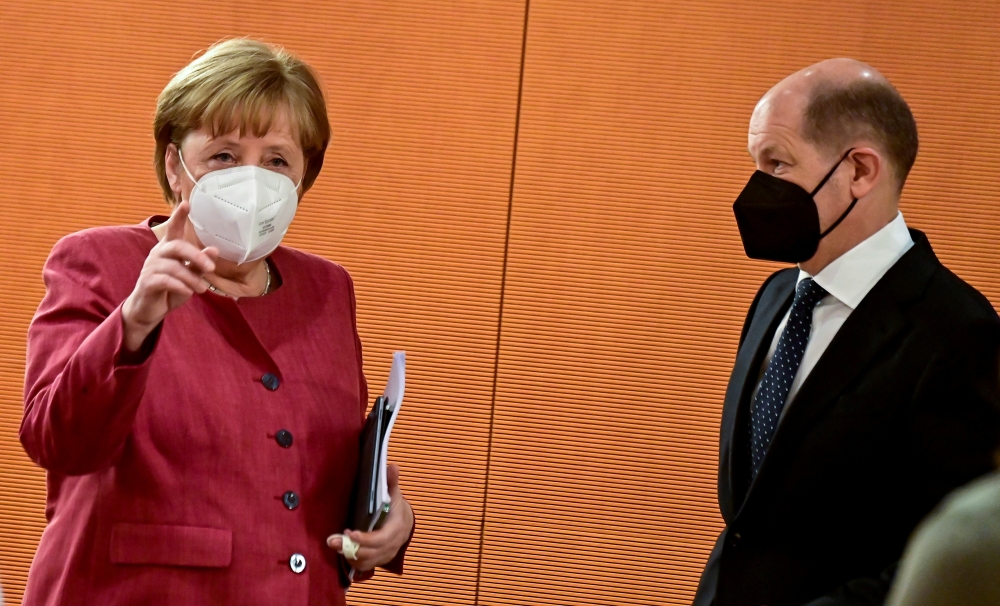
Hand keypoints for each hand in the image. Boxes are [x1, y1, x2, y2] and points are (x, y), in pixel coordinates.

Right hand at [121, 201, 217, 351]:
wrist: (151, 309)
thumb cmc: (171, 288)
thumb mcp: (191, 276)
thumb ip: (200, 264)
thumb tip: (215, 249)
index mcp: (169, 248)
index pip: (173, 228)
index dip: (179, 216)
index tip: (186, 203)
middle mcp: (158, 254)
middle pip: (177, 246)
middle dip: (196, 256)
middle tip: (211, 268)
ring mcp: (151, 267)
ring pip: (174, 267)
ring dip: (192, 278)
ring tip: (202, 289)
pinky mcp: (147, 282)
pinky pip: (165, 280)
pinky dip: (180, 286)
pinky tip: (188, 292)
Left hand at [327, 463, 413, 571]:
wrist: (405, 524)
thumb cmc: (396, 508)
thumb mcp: (395, 494)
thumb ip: (391, 482)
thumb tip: (392, 466)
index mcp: (396, 529)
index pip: (381, 539)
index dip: (365, 539)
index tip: (349, 532)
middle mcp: (391, 545)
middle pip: (370, 553)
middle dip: (350, 548)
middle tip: (332, 540)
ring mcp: (385, 555)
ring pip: (366, 562)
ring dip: (348, 554)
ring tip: (334, 543)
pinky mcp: (378, 561)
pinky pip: (364, 566)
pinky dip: (352, 561)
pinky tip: (342, 551)